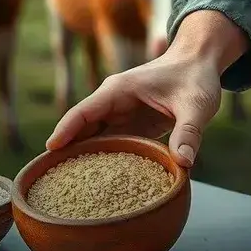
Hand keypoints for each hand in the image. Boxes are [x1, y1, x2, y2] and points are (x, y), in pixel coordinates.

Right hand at [46, 11, 248, 167]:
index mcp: (119, 90)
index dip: (66, 130)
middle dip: (68, 151)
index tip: (50, 150)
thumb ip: (189, 132)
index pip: (84, 112)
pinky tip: (101, 184)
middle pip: (83, 129)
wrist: (201, 63)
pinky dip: (107, 161)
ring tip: (71, 187)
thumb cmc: (195, 76)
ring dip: (85, 159)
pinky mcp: (133, 126)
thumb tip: (183, 163)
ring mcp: (122, 115)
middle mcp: (114, 102)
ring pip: (96, 139)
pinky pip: (114, 145)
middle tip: (54, 180)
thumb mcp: (195, 104)